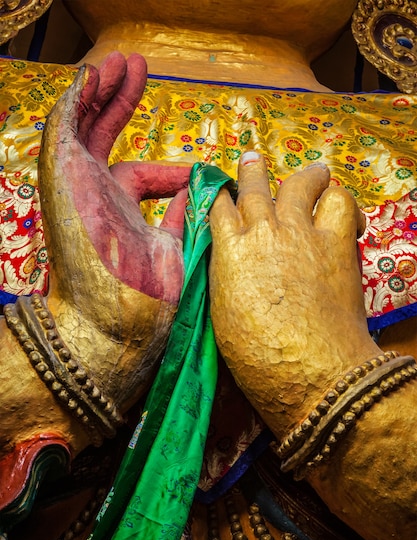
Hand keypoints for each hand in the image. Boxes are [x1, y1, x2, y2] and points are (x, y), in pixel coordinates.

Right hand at [39, 52, 190, 412]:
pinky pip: (66, 130)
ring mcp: (78, 189)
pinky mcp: (63, 181)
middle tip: (136, 69)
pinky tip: (95, 74)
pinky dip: (78, 101)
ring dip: (99, 93)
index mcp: (122, 216)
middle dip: (120, 104)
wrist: (118, 331)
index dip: (170, 170)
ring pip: (83, 128)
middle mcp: (98, 199)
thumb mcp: (173, 250)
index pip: (141, 178)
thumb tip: (200, 193)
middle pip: (106, 139)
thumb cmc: (149, 303)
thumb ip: (182, 218)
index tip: (200, 172)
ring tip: (119, 63)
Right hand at [209, 151, 381, 439]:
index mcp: (228, 253)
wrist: (308, 367)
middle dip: (251, 172)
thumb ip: (228, 280)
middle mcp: (261, 232)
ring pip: (299, 184)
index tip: (224, 195)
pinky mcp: (335, 241)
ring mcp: (299, 232)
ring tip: (313, 173)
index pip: (221, 210)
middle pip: (254, 189)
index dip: (223, 200)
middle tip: (251, 160)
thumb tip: (233, 267)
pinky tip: (342, 211)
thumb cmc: (257, 356)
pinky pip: (339, 203)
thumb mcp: (224, 316)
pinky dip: (339, 202)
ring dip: (304, 176)